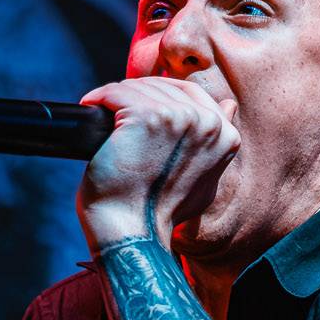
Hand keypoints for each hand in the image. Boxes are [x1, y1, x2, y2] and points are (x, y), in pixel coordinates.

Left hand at [74, 77, 239, 246]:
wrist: (135, 232)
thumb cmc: (162, 215)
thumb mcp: (206, 181)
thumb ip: (216, 144)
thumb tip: (228, 107)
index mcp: (226, 135)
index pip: (190, 94)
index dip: (159, 97)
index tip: (136, 108)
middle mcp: (206, 122)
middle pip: (163, 86)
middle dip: (136, 95)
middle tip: (113, 109)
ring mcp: (176, 117)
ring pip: (138, 88)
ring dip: (116, 97)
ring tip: (100, 111)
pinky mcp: (144, 116)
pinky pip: (116, 93)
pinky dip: (99, 98)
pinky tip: (90, 106)